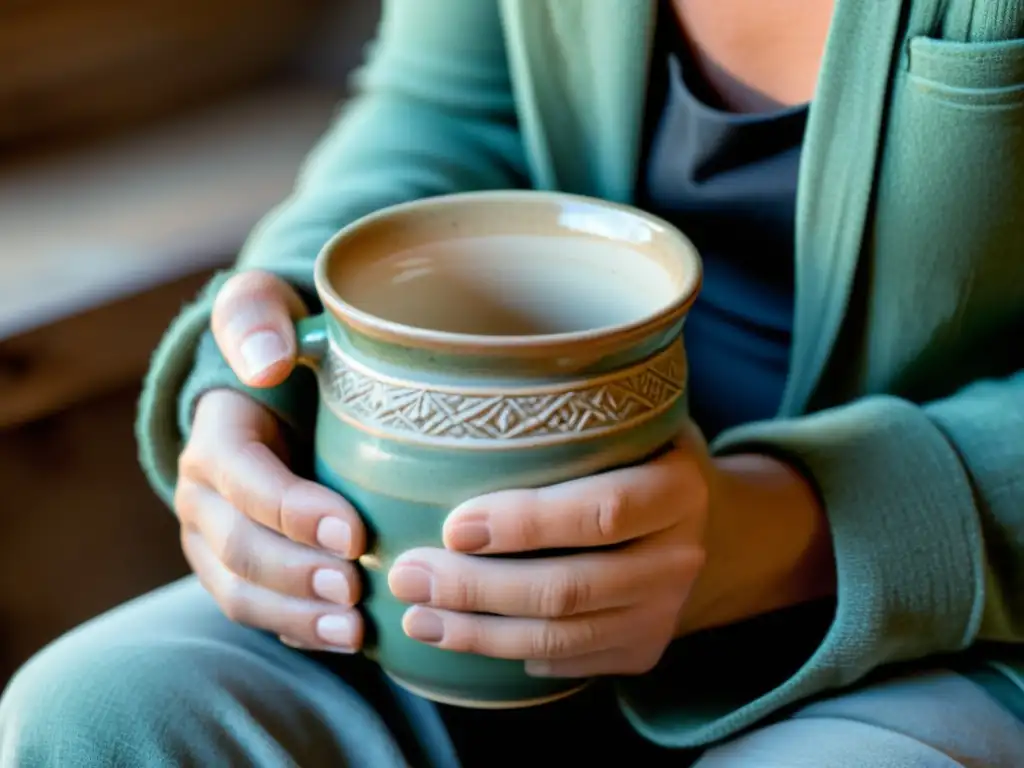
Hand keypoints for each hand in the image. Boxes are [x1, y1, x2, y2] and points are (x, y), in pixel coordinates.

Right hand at [175, 271, 367, 651]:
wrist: (278, 389)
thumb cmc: (284, 342)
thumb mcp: (267, 306)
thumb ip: (257, 316)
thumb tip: (265, 363)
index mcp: (216, 436)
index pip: (244, 480)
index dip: (292, 509)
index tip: (353, 530)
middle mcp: (203, 494)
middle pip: (240, 547)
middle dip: (298, 573)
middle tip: (358, 587)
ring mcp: (213, 538)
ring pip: (240, 591)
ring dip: (296, 616)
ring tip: (354, 631)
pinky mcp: (236, 569)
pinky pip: (255, 610)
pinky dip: (296, 630)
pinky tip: (344, 640)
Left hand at [388, 425, 833, 677]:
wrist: (715, 529)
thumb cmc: (642, 462)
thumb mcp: (634, 424)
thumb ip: (573, 424)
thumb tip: (452, 416)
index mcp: (678, 488)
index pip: (601, 511)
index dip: (525, 524)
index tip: (453, 525)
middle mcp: (680, 556)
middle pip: (568, 587)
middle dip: (476, 589)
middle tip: (408, 575)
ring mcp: (665, 613)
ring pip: (560, 638)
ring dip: (478, 633)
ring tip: (417, 617)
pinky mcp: (645, 651)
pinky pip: (568, 663)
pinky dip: (508, 655)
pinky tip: (463, 636)